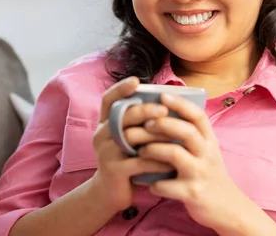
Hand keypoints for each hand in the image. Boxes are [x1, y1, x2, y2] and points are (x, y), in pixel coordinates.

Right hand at [90, 77, 172, 212]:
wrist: (110, 194)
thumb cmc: (125, 160)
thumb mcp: (126, 139)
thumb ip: (136, 123)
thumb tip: (164, 102)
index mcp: (104, 123)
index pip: (107, 100)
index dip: (120, 88)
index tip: (136, 81)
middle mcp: (101, 135)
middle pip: (122, 116)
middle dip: (144, 111)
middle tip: (164, 110)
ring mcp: (105, 153)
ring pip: (131, 137)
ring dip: (155, 135)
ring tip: (174, 135)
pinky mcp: (114, 171)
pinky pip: (139, 162)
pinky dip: (157, 159)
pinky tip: (171, 160)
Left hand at [138, 93, 246, 230]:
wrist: (227, 208)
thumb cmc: (209, 174)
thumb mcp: (207, 151)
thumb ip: (191, 135)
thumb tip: (164, 112)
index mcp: (210, 141)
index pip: (198, 116)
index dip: (180, 103)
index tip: (163, 95)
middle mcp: (208, 154)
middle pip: (186, 131)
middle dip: (163, 124)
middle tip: (145, 123)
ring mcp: (200, 174)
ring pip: (175, 154)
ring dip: (153, 150)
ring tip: (140, 151)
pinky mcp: (192, 193)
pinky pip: (167, 185)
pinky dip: (154, 183)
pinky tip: (146, 182)